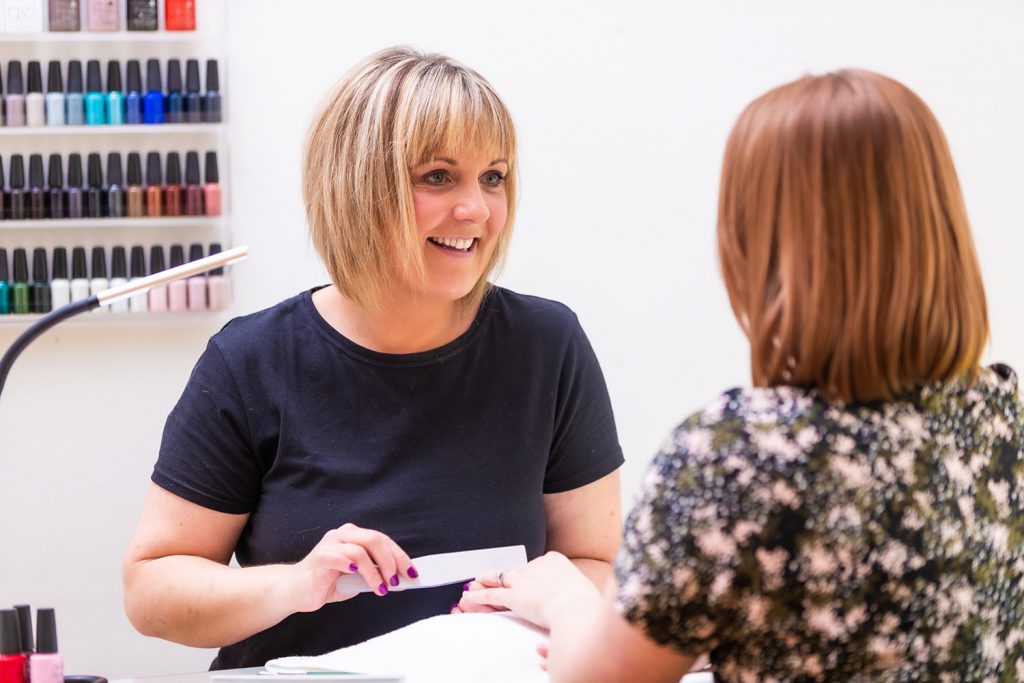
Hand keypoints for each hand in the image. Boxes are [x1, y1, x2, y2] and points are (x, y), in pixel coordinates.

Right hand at [288, 523, 417, 611]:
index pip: (383, 540)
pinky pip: (343, 557)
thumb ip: (375, 574)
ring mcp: (331, 543)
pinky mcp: (321, 556)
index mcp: (354, 535)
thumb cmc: (327, 583)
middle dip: (392, 561)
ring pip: (362, 549)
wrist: (295, 590)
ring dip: (376, 572)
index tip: (413, 573)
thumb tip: (400, 580)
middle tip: (398, 581)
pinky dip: (356, 567)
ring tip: (381, 589)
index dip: (400, 556)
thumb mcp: (356, 578)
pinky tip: (361, 577)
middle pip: (375, 540)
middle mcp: (343, 534)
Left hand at [456, 551, 599, 628]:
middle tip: (493, 579)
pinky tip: (469, 598)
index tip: (525, 578)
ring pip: (501, 579)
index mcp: (555, 560)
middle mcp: (537, 566)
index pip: (537, 565)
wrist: (576, 609)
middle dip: (506, 578)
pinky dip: (479, 596)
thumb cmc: (585, 604)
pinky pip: (492, 594)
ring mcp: (524, 580)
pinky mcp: (513, 595)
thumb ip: (574, 588)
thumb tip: (579, 594)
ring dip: (486, 582)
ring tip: (474, 584)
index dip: (528, 573)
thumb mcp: (584, 589)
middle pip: (517, 571)